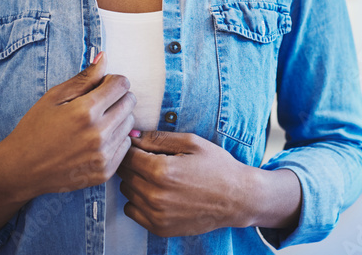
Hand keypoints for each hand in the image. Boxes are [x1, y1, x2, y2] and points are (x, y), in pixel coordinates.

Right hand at [3, 51, 136, 197]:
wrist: (21, 170)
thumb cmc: (34, 129)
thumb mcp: (54, 97)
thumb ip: (84, 78)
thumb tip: (104, 58)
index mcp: (85, 111)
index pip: (122, 84)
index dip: (112, 81)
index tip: (101, 86)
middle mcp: (98, 134)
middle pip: (129, 103)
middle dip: (117, 97)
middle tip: (98, 104)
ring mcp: (102, 155)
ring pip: (129, 124)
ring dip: (117, 118)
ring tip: (94, 123)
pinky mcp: (104, 172)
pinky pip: (125, 146)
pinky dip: (115, 139)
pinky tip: (95, 140)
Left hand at [116, 131, 254, 236]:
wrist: (237, 198)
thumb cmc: (217, 167)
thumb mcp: (191, 142)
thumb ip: (157, 138)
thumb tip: (131, 134)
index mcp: (162, 170)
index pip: (127, 155)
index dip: (132, 147)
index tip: (141, 146)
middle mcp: (155, 195)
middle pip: (124, 174)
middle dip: (133, 164)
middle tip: (151, 160)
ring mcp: (156, 215)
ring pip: (126, 192)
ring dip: (135, 182)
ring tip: (157, 177)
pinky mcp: (159, 228)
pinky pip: (132, 211)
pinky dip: (139, 201)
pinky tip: (157, 193)